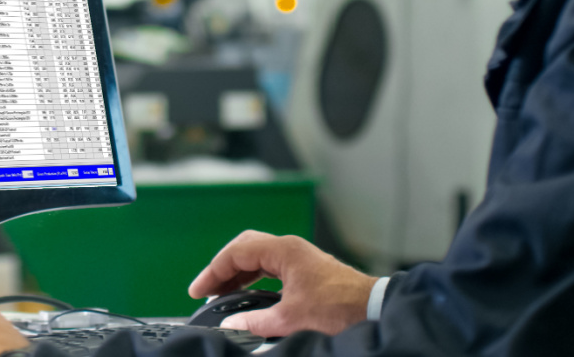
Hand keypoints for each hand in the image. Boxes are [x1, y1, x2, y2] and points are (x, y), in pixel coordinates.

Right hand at [188, 230, 374, 337]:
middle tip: (207, 289)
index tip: (199, 290)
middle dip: (223, 268)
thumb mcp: (291, 319)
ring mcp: (299, 257)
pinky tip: (248, 293)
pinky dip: (254, 277)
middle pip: (245, 248)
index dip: (213, 271)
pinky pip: (270, 266)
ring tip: (222, 293)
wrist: (374, 309)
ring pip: (258, 256)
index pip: (237, 253)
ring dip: (238, 273)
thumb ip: (255, 322)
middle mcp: (290, 248)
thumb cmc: (339, 308)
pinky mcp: (306, 269)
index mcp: (284, 251)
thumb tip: (231, 325)